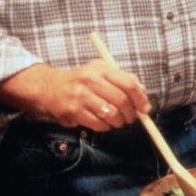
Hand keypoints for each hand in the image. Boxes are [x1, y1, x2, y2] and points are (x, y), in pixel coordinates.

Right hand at [0, 61, 151, 131]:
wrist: (50, 88)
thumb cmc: (83, 81)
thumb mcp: (101, 72)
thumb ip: (122, 80)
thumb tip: (143, 94)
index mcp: (101, 68)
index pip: (129, 83)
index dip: (140, 98)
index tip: (145, 108)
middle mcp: (90, 80)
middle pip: (121, 100)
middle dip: (130, 113)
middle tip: (131, 119)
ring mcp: (80, 96)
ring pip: (111, 114)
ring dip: (118, 122)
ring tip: (117, 121)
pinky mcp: (73, 111)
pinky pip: (98, 124)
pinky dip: (105, 127)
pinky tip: (103, 123)